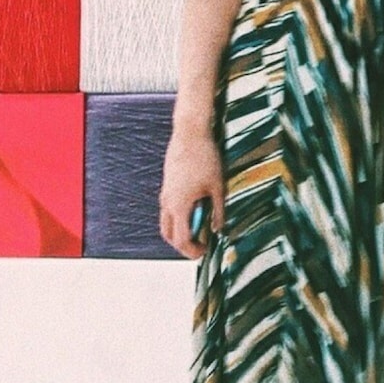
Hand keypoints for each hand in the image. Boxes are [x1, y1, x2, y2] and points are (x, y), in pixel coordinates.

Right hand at [159, 126, 225, 259]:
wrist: (190, 132)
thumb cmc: (205, 157)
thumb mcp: (217, 186)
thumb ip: (218, 211)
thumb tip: (218, 229)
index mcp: (179, 206)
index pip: (181, 240)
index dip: (193, 251)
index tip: (206, 250)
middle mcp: (167, 202)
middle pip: (169, 235)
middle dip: (183, 244)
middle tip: (201, 244)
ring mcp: (165, 192)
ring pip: (166, 221)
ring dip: (180, 229)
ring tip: (201, 225)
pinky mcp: (167, 184)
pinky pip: (168, 208)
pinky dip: (179, 215)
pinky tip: (197, 206)